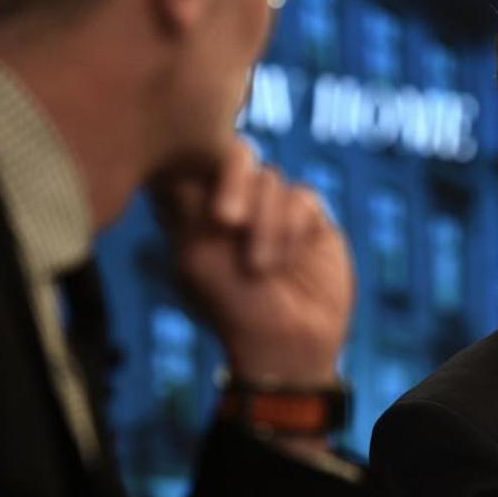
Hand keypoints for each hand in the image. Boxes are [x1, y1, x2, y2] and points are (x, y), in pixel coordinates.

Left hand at [151, 138, 353, 386]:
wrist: (287, 343)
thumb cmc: (233, 308)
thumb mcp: (197, 257)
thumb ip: (189, 202)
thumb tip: (186, 153)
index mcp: (198, 212)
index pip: (193, 161)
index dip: (196, 164)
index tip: (195, 196)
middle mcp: (237, 203)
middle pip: (236, 154)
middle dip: (233, 182)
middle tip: (227, 221)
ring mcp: (275, 209)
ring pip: (272, 178)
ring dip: (266, 223)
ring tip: (262, 266)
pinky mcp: (312, 219)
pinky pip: (304, 196)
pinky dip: (294, 227)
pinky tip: (291, 258)